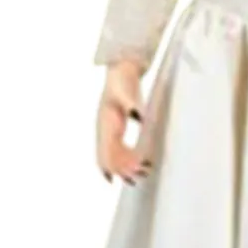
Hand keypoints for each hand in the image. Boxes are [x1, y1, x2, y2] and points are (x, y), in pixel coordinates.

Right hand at [96, 59, 150, 185]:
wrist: (120, 69)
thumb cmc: (122, 80)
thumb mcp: (127, 91)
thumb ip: (132, 105)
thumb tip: (139, 117)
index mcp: (106, 123)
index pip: (107, 151)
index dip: (115, 166)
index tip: (129, 176)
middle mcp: (104, 129)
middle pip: (109, 158)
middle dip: (123, 170)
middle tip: (140, 177)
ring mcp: (108, 130)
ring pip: (113, 156)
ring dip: (125, 167)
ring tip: (142, 173)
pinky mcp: (115, 128)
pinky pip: (116, 150)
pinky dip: (125, 160)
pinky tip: (134, 166)